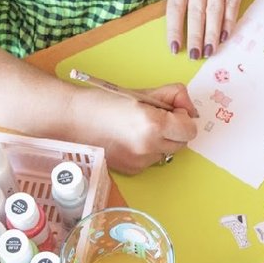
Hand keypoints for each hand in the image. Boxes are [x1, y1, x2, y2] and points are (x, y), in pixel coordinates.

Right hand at [76, 84, 197, 174]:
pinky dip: (148, 150)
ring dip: (162, 140)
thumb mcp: (143, 92)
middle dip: (175, 129)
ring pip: (167, 152)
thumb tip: (190, 109)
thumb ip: (173, 96)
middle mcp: (149, 147)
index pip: (190, 129)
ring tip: (139, 127)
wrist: (73, 119)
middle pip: (182, 142)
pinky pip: (152, 159)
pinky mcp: (132, 170)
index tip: (172, 110)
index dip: (184, 117)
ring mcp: (140, 161)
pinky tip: (130, 138)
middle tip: (156, 117)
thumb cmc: (105, 102)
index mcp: (154, 124)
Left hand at [166, 0, 258, 59]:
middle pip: (195, 11)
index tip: (175, 48)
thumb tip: (184, 32)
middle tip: (195, 56)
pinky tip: (225, 36)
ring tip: (210, 52)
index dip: (174, 29)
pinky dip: (228, 22)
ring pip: (213, 10)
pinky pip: (231, 3)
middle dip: (194, 37)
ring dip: (211, 34)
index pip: (175, 7)